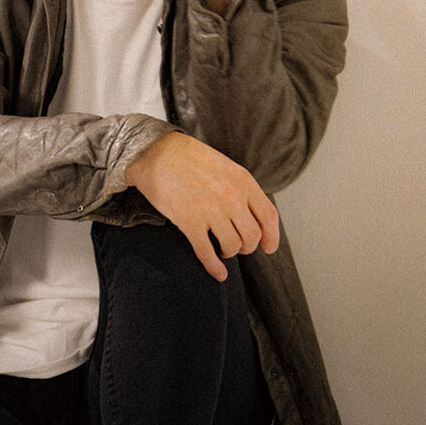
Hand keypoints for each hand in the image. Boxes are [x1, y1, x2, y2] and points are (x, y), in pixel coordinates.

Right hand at [125, 131, 279, 280]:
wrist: (153, 152)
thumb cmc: (187, 158)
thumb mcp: (223, 165)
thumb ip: (240, 187)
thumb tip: (251, 214)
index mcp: (242, 180)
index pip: (269, 216)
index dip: (272, 237)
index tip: (268, 247)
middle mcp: (230, 196)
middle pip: (252, 236)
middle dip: (246, 246)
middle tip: (237, 245)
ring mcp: (210, 210)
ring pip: (232, 246)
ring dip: (229, 252)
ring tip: (221, 249)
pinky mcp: (189, 222)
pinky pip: (208, 253)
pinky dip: (215, 267)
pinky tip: (218, 272)